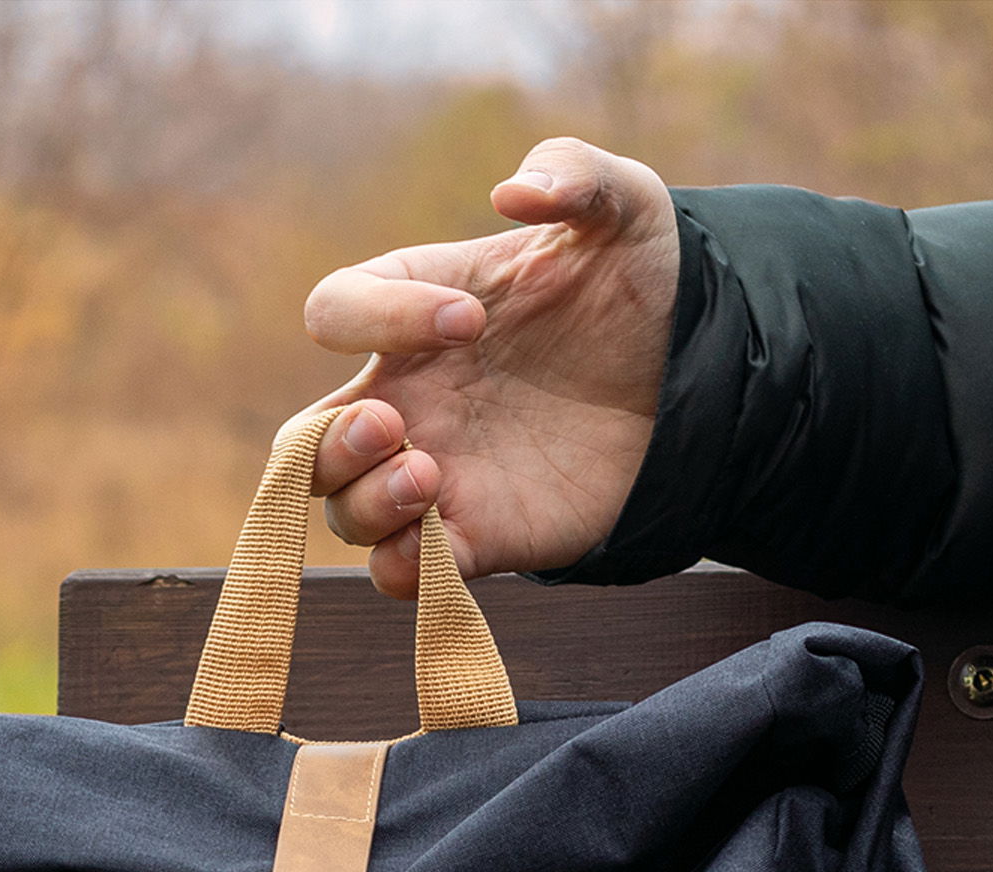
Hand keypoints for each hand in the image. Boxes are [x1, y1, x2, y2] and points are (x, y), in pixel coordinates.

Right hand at [302, 138, 678, 595]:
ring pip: (344, 514)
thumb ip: (572, 174)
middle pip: (303, 443)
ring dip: (368, 504)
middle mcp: (406, 400)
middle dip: (328, 443)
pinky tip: (443, 540)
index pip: (337, 310)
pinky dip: (404, 569)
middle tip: (393, 425)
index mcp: (412, 313)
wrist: (688, 374)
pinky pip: (402, 574)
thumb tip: (514, 193)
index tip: (474, 323)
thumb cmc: (635, 284)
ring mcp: (434, 474)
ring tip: (429, 476)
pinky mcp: (475, 537)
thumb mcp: (618, 204)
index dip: (381, 317)